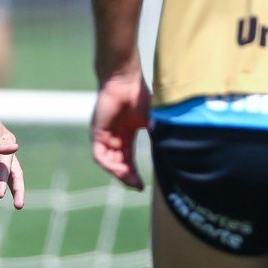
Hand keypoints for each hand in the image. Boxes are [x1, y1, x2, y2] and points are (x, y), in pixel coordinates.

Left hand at [0, 99, 24, 208]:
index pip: (9, 165)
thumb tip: (16, 148)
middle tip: (19, 206)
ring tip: (12, 202)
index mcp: (7, 141)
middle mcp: (3, 148)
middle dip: (17, 189)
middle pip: (13, 172)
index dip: (5, 180)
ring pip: (3, 173)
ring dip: (7, 186)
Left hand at [90, 66, 149, 190]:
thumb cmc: (139, 96)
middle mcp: (114, 139)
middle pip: (119, 165)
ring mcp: (105, 136)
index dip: (135, 175)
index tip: (143, 187)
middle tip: (138, 186)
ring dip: (119, 174)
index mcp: (126, 137)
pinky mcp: (97, 133)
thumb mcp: (152, 122)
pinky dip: (109, 165)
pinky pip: (99, 155)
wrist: (125, 80)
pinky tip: (120, 170)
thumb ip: (158, 137)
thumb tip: (171, 155)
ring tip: (131, 180)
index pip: (129, 161)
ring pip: (109, 163)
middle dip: (128, 178)